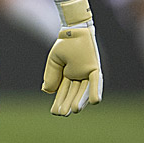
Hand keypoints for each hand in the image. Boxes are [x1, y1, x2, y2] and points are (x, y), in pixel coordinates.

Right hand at [41, 0, 102, 115]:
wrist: (73, 29)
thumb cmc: (65, 44)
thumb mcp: (54, 61)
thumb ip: (51, 76)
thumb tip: (47, 91)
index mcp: (67, 75)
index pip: (63, 91)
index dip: (59, 101)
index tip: (55, 111)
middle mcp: (78, 76)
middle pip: (72, 93)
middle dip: (67, 103)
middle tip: (62, 114)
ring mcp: (87, 73)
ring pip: (83, 90)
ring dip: (80, 100)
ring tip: (73, 110)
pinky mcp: (94, 68)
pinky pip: (96, 81)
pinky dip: (95, 91)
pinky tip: (95, 102)